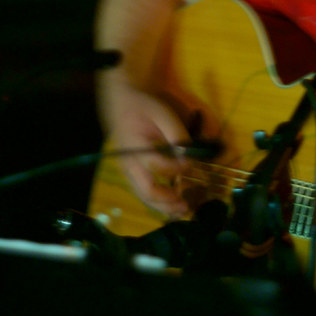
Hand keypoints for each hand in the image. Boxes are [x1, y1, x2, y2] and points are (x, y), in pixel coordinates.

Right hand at [103, 84, 191, 217]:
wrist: (123, 105)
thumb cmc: (144, 108)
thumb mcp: (163, 113)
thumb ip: (176, 134)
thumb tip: (190, 156)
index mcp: (134, 147)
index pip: (156, 164)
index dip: (176, 168)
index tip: (192, 165)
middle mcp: (128, 164)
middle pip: (146, 190)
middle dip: (167, 201)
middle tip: (186, 206)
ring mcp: (128, 171)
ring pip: (144, 197)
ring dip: (164, 207)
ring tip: (183, 210)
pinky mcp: (132, 174)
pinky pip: (144, 193)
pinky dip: (158, 202)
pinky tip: (173, 204)